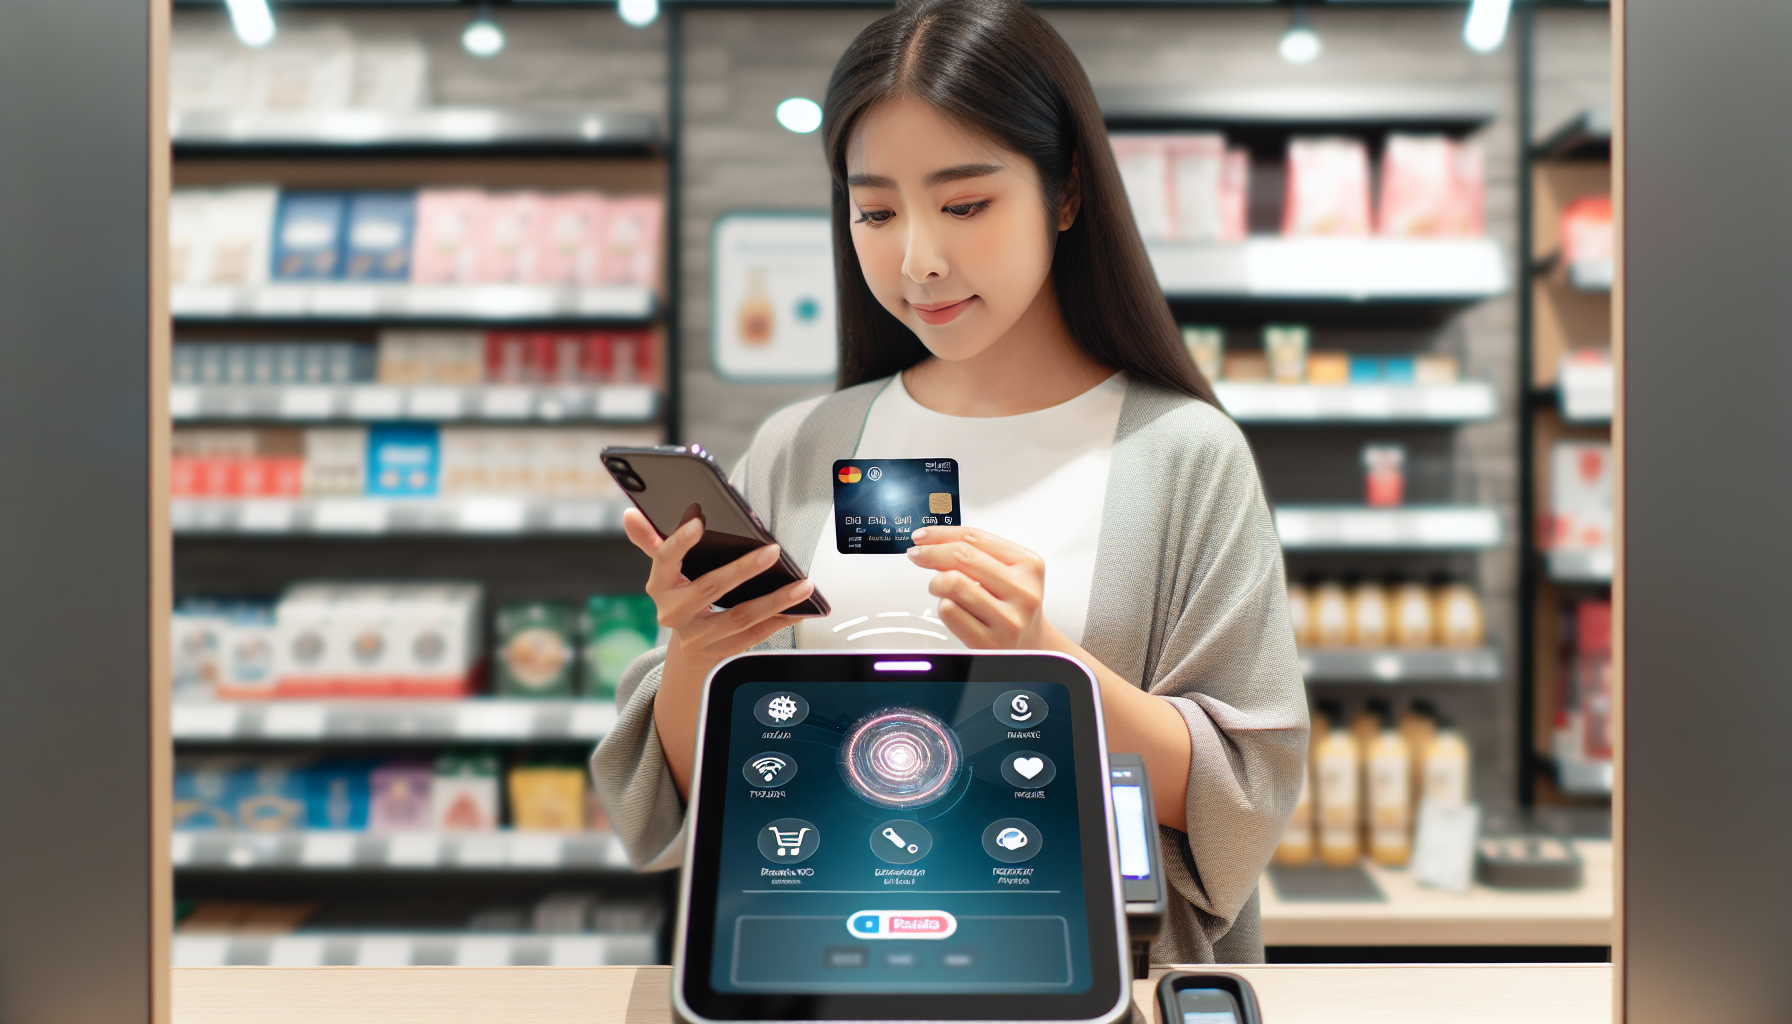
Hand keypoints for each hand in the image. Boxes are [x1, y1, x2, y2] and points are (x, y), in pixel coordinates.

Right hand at [621, 508, 814, 670]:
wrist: (688, 646)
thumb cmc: (681, 594)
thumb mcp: (665, 570)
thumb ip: (651, 540)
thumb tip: (631, 515)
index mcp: (659, 586)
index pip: (665, 559)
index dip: (680, 541)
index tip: (698, 521)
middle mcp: (674, 613)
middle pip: (711, 587)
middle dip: (744, 568)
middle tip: (772, 551)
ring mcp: (698, 636)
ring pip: (740, 616)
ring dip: (775, 600)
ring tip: (802, 584)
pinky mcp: (722, 650)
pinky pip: (756, 634)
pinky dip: (781, 619)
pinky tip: (802, 606)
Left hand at [905, 526, 1051, 648]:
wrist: (1030, 644)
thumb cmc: (1013, 605)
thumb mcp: (1009, 572)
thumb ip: (979, 554)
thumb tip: (933, 542)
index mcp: (1029, 566)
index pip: (976, 538)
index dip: (942, 534)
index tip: (923, 535)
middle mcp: (1023, 592)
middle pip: (963, 557)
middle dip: (931, 553)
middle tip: (918, 555)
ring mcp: (1008, 619)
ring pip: (953, 583)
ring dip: (937, 582)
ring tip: (939, 587)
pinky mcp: (989, 642)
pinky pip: (949, 611)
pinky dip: (943, 606)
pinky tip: (952, 607)